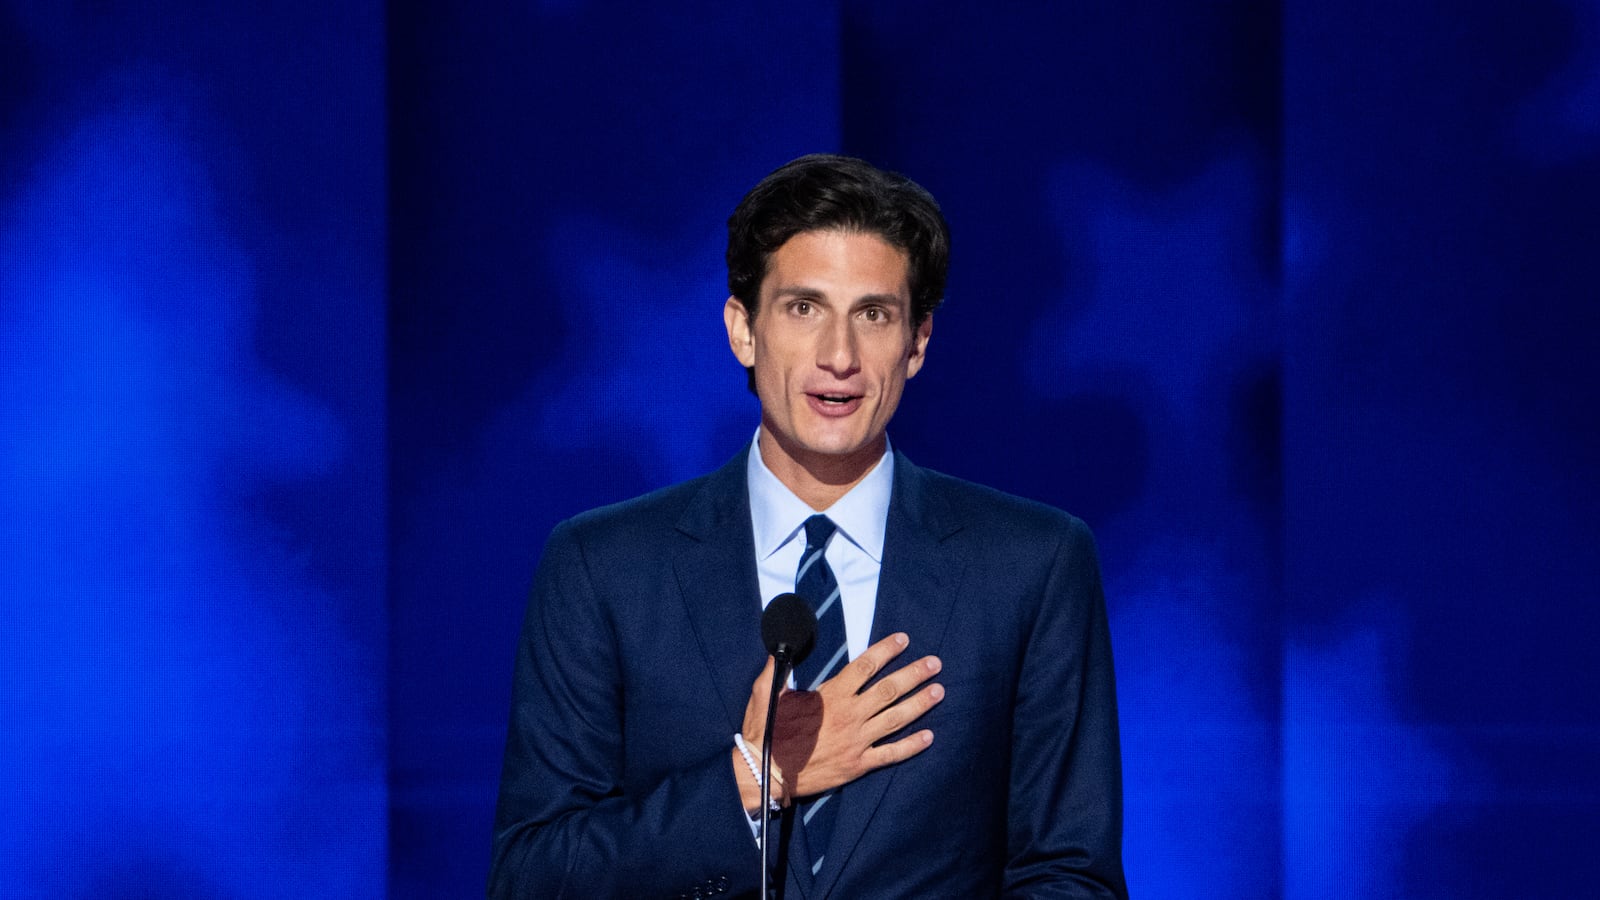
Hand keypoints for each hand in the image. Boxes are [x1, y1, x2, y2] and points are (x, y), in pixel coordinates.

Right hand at [740, 632, 942, 803]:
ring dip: (920, 704)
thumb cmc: (766, 733)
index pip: (865, 667)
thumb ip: (776, 670)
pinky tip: (929, 737)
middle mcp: (849, 716)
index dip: (886, 651)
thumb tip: (779, 647)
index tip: (904, 640)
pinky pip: (891, 754)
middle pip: (889, 690)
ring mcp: (857, 741)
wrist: (766, 774)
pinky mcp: (858, 764)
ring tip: (939, 691)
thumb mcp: (765, 695)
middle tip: (935, 663)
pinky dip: (911, 746)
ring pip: (896, 719)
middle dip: (914, 674)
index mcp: (830, 696)